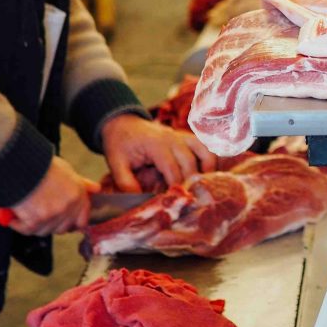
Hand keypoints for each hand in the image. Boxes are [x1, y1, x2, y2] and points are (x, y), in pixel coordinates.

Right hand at [7, 156, 99, 236]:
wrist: (20, 165)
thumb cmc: (42, 165)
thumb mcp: (67, 171)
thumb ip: (82, 183)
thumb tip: (96, 189)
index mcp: (77, 195)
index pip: (82, 220)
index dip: (73, 222)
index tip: (65, 221)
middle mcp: (67, 207)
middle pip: (63, 228)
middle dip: (53, 224)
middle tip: (42, 214)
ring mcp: (51, 215)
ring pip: (45, 231)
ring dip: (35, 225)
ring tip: (28, 211)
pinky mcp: (34, 221)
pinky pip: (27, 231)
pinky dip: (19, 225)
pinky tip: (16, 216)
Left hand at [101, 114, 216, 192]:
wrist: (123, 123)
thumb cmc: (120, 144)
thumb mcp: (116, 163)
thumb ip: (126, 183)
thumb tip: (141, 202)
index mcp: (156, 144)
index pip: (172, 168)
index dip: (175, 187)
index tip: (173, 202)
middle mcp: (173, 138)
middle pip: (190, 163)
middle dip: (190, 183)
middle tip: (186, 200)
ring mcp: (182, 137)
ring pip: (205, 152)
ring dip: (207, 170)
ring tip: (201, 187)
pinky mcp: (187, 138)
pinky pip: (206, 147)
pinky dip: (210, 161)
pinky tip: (205, 176)